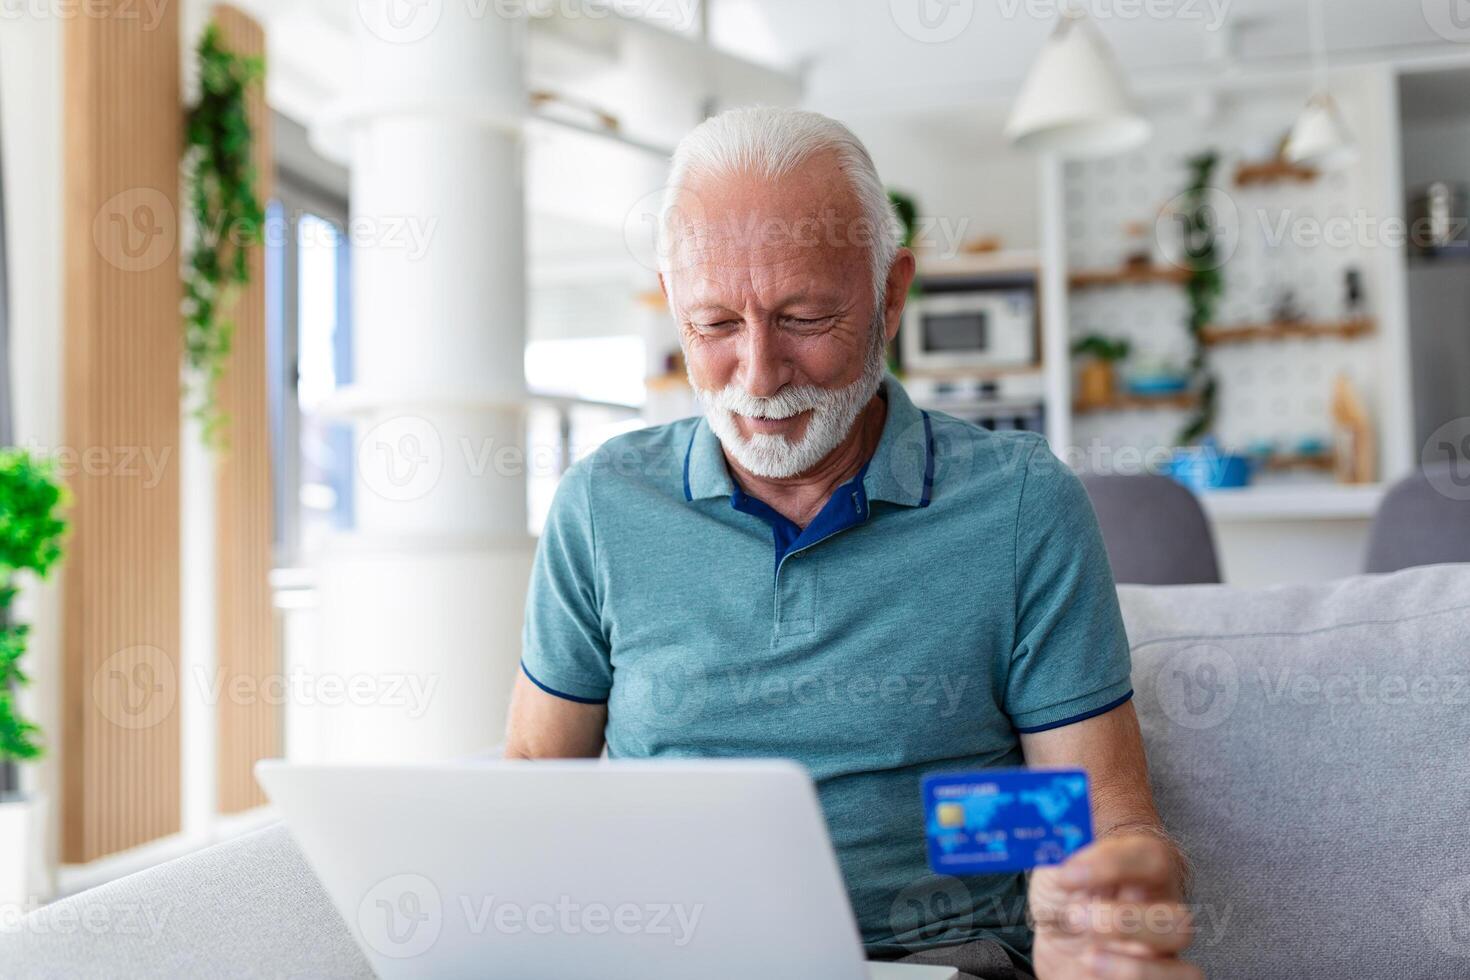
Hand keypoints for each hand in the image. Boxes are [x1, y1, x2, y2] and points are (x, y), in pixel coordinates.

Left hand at [1028, 834, 1198, 979]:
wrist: (1060, 936)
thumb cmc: (1065, 895)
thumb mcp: (1055, 867)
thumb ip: (1057, 852)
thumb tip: (1047, 835)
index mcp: (1143, 873)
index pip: (1150, 858)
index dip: (1111, 864)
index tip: (1067, 874)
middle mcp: (1162, 915)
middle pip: (1178, 921)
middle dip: (1125, 922)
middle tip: (1076, 917)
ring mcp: (1161, 955)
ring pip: (1184, 972)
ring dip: (1132, 967)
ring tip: (1086, 956)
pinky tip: (1091, 973)